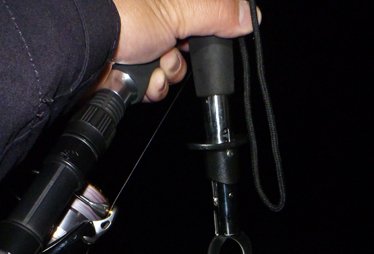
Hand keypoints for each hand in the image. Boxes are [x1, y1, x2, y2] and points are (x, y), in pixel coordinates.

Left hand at [111, 0, 260, 101]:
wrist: (83, 46)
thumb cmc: (121, 13)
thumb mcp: (181, 7)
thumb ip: (218, 12)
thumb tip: (250, 16)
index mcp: (167, 0)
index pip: (202, 13)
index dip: (209, 29)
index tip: (210, 37)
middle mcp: (154, 17)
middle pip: (189, 44)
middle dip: (184, 55)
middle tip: (175, 49)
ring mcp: (141, 43)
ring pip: (173, 67)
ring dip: (168, 73)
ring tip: (155, 65)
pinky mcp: (132, 67)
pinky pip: (155, 83)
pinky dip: (153, 85)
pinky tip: (145, 78)